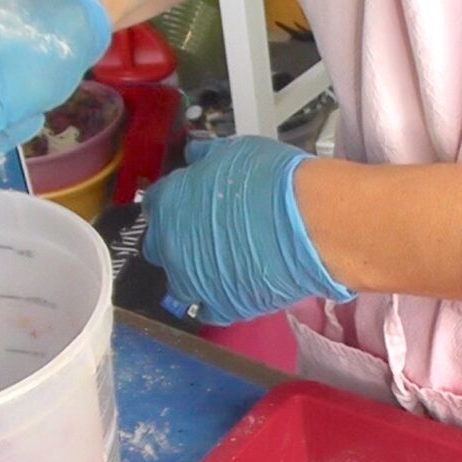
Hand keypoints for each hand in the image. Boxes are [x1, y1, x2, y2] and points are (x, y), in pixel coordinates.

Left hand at [142, 137, 351, 324]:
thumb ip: (206, 158)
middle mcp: (171, 245)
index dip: (171, 202)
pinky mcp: (219, 307)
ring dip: (192, 274)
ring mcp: (192, 281)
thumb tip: (195, 156)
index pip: (155, 202)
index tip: (185, 203)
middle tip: (200, 234)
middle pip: (157, 246)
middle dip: (174, 241)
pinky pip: (207, 308)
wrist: (306, 223)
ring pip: (179, 283)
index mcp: (169, 203)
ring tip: (219, 264)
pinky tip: (232, 287)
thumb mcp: (233, 152)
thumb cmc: (271, 180)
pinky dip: (215, 300)